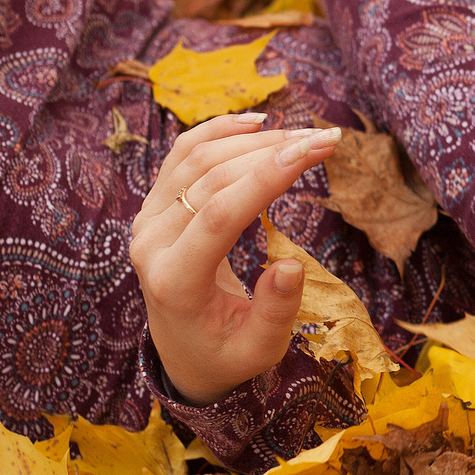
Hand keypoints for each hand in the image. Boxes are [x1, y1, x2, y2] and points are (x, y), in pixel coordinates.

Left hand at [132, 115, 342, 404]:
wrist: (182, 353)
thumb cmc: (226, 353)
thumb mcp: (258, 350)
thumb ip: (275, 313)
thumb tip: (292, 266)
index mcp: (175, 282)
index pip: (220, 216)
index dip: (267, 177)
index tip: (313, 150)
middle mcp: (150, 243)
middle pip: (211, 179)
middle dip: (272, 151)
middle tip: (327, 140)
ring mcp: (147, 220)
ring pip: (197, 159)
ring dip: (253, 139)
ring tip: (304, 134)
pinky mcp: (154, 206)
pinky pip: (182, 155)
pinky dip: (219, 132)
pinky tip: (255, 121)